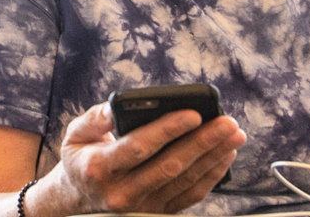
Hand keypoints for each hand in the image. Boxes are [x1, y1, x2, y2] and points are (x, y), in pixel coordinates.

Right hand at [37, 102, 244, 214]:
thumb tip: (120, 104)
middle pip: (169, 166)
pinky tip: (224, 156)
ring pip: (184, 181)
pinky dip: (211, 176)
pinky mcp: (155, 213)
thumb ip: (96, 118)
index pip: (139, 147)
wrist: (77, 199)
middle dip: (203, 142)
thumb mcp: (76, 135)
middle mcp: (121, 192)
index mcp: (99, 168)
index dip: (168, 130)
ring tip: (233, 136)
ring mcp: (141, 206)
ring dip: (213, 157)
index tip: (194, 114)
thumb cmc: (81, 159)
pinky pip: (189, 196)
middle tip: (227, 123)